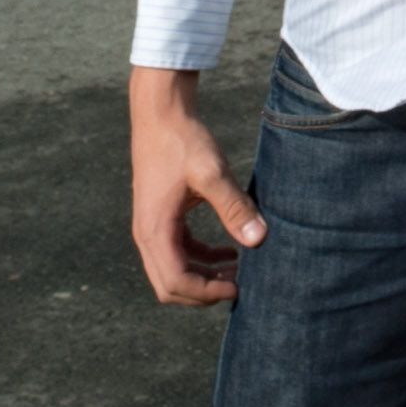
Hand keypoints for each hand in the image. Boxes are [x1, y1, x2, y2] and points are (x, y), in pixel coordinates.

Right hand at [128, 66, 264, 306]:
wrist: (161, 113)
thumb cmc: (183, 140)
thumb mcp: (212, 173)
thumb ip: (234, 207)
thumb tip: (258, 240)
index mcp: (154, 230)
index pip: (175, 282)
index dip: (206, 293)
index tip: (239, 287)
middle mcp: (146, 234)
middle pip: (169, 286)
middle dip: (203, 292)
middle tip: (239, 284)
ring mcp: (150, 227)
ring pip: (172, 271)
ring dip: (203, 276)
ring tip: (238, 270)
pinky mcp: (160, 217)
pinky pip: (177, 251)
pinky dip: (200, 258)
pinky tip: (228, 250)